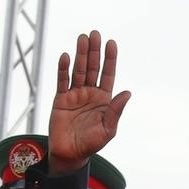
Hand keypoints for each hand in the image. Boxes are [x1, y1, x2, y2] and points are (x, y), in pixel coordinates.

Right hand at [48, 30, 130, 173]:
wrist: (71, 154)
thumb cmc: (91, 144)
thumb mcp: (108, 128)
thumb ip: (115, 110)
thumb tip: (127, 92)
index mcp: (104, 100)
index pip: (108, 75)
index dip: (110, 59)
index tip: (112, 44)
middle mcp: (90, 94)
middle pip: (92, 68)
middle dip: (94, 52)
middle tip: (95, 34)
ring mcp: (75, 95)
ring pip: (78, 71)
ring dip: (80, 54)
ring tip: (82, 38)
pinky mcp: (61, 99)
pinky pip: (62, 81)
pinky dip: (64, 69)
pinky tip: (66, 56)